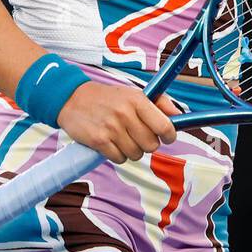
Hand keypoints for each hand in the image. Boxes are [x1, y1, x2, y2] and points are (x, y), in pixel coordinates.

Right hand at [56, 81, 179, 163]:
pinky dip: (118, 155)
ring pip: (136, 154)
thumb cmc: (107, 98)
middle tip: (138, 135)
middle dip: (148, 143)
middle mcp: (125, 113)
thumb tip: (179, 115)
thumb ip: (159, 102)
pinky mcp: (99, 141)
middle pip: (152, 145)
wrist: (72, 99)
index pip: (165, 126)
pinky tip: (111, 143)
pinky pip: (120, 159)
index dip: (169, 135)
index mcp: (137, 100)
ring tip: (122, 138)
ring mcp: (111, 128)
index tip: (167, 136)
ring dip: (132, 150)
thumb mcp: (133, 93)